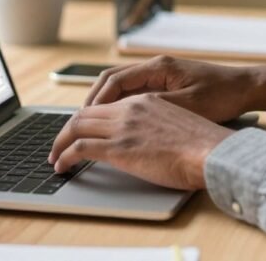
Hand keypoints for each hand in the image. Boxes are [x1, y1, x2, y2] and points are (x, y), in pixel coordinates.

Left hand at [49, 93, 233, 189]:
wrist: (211, 150)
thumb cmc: (204, 142)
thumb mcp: (178, 121)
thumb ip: (158, 122)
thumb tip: (149, 138)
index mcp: (145, 100)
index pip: (105, 102)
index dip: (87, 117)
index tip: (80, 130)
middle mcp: (130, 108)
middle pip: (86, 112)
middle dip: (67, 129)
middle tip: (59, 144)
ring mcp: (123, 126)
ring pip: (77, 126)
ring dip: (60, 142)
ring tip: (55, 157)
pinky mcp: (119, 147)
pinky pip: (80, 147)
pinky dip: (64, 155)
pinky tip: (61, 166)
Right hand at [84, 55, 265, 121]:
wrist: (247, 88)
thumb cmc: (222, 95)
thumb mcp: (187, 106)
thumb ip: (155, 109)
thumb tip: (123, 117)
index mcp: (158, 67)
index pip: (114, 80)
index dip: (96, 101)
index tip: (83, 119)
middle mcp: (155, 68)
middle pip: (111, 81)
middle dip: (92, 102)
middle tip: (77, 125)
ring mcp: (160, 76)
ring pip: (121, 88)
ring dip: (105, 105)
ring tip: (90, 126)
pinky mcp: (166, 87)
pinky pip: (134, 95)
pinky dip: (120, 108)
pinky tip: (116, 125)